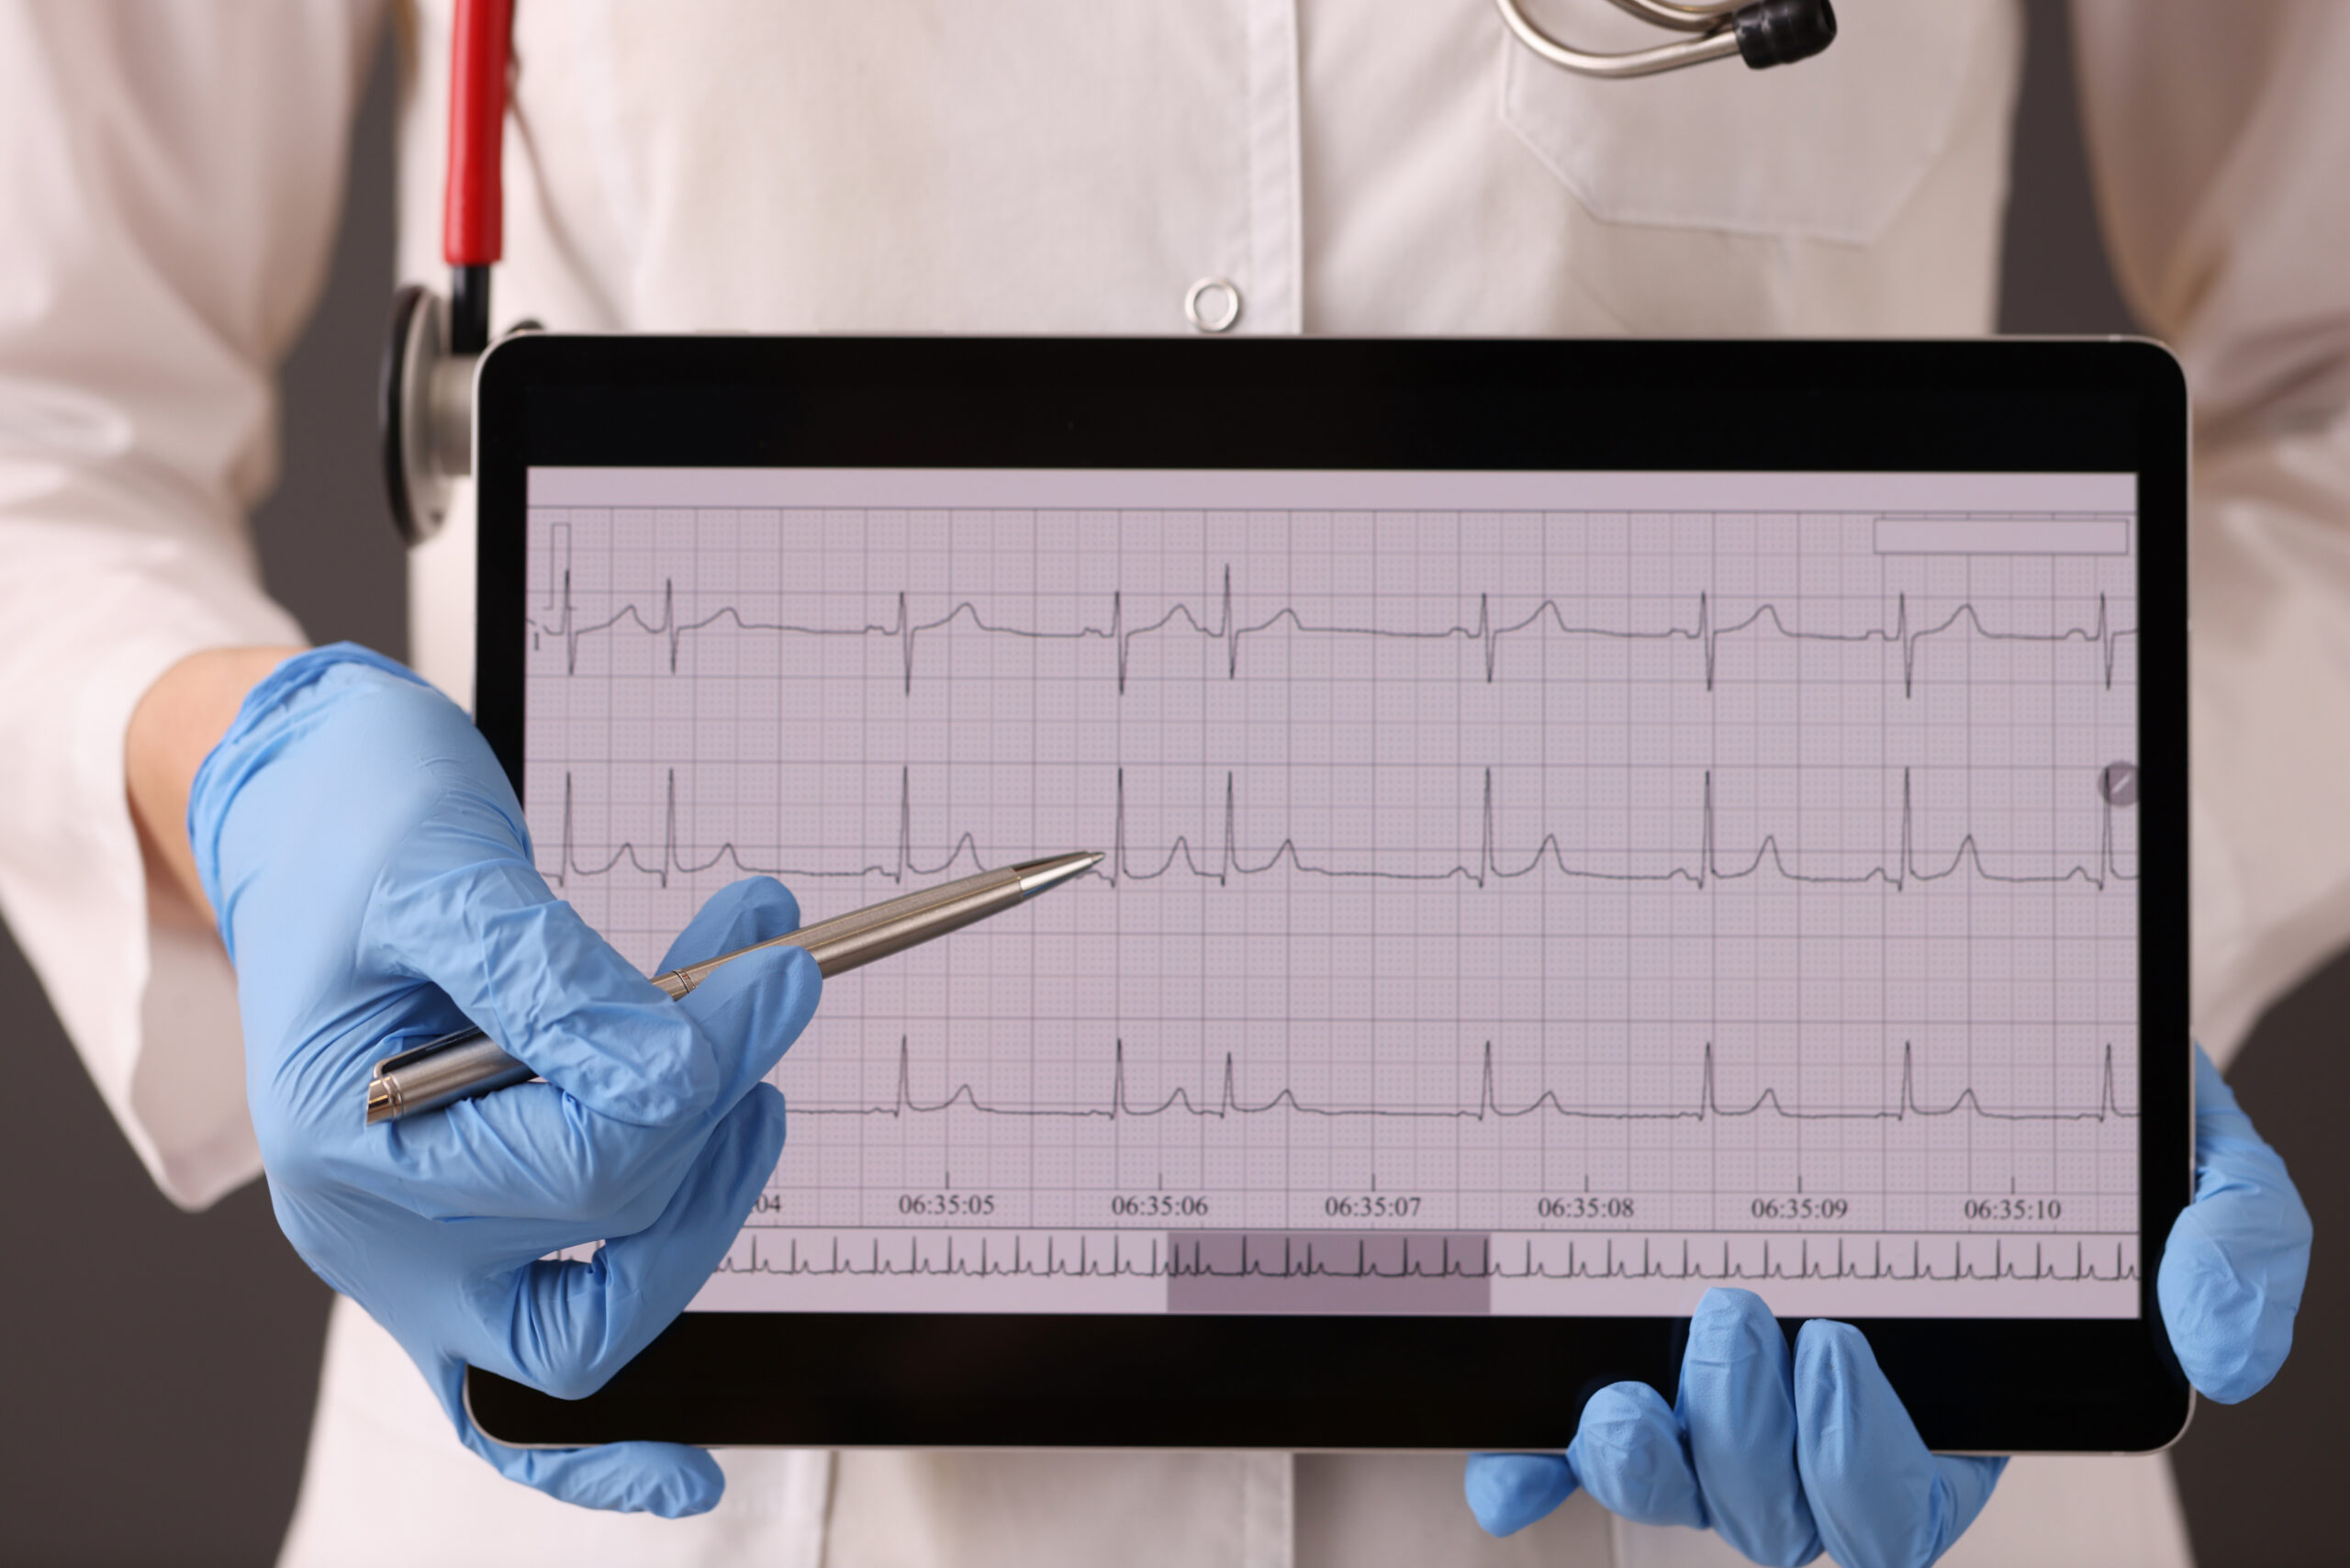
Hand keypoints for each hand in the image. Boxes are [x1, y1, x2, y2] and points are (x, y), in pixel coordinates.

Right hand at [188, 645, 819, 1515]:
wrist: (309, 816)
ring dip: (704, 1200)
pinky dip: (600, 1458)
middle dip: (714, 1115)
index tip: (777, 963)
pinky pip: (516, 1405)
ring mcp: (414, 1255)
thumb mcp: (443, 868)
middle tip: (771, 988)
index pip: (586, 1155)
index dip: (707, 1066)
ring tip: (751, 1066)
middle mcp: (373, 1229)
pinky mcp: (458, 1246)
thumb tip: (675, 1066)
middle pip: (602, 1243)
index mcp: (348, 1138)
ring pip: (585, 1328)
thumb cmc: (356, 828)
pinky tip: (689, 1480)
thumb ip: (552, 974)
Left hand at [1465, 1047, 2311, 1565]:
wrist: (1974, 1011)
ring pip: (1679, 1481)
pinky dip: (1534, 1459)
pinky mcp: (1638, 1329)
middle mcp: (1833, 1417)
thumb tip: (2219, 1348)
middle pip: (1775, 1508)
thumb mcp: (2189, 1153)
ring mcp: (1729, 1384)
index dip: (1859, 1461)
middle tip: (1734, 1318)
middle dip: (1743, 1445)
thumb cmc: (2079, 1103)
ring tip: (1617, 1393)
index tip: (1838, 1344)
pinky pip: (1574, 1433)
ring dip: (1640, 1461)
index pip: (1899, 1501)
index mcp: (1953, 1408)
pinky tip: (1506, 1457)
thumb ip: (2233, 1245)